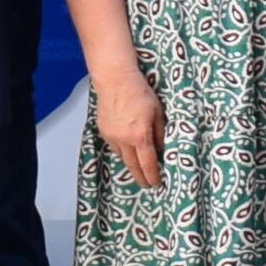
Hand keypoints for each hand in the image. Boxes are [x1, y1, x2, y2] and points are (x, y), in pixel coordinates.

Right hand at [91, 70, 165, 187]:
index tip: (156, 184)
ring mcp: (112, 136)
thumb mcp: (157, 111)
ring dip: (131, 165)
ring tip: (138, 170)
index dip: (153, 176)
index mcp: (140, 136)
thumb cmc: (139, 92)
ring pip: (123, 157)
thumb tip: (161, 148)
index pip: (148, 164)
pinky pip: (114, 147)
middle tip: (147, 185)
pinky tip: (127, 151)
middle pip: (133, 166)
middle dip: (141, 177)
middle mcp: (125, 140)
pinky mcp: (104, 131)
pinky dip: (122, 152)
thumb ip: (160, 132)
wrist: (116, 80)